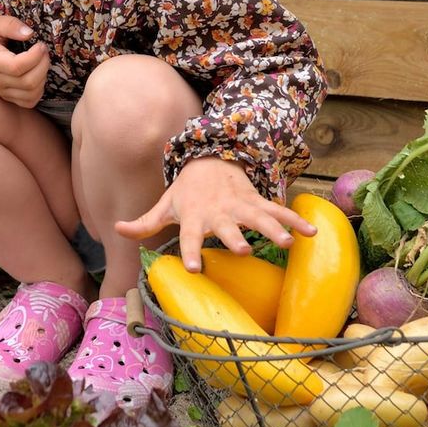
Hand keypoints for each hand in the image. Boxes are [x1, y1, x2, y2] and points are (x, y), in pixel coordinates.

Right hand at [0, 15, 49, 107]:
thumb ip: (9, 25)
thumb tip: (29, 33)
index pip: (17, 67)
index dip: (35, 57)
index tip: (40, 44)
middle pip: (28, 82)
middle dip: (43, 65)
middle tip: (43, 50)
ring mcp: (1, 90)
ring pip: (31, 94)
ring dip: (43, 77)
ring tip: (40, 61)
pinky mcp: (7, 96)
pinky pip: (29, 102)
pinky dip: (38, 90)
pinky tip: (37, 75)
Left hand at [114, 156, 316, 271]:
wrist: (210, 159)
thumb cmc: (186, 192)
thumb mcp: (165, 206)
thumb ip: (144, 223)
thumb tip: (115, 229)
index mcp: (194, 217)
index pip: (188, 236)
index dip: (189, 250)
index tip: (192, 267)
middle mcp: (218, 213)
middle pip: (227, 227)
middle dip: (235, 237)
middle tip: (243, 250)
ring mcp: (240, 206)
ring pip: (258, 217)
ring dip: (273, 229)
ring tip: (287, 242)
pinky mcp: (257, 202)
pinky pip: (279, 211)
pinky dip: (295, 220)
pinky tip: (312, 233)